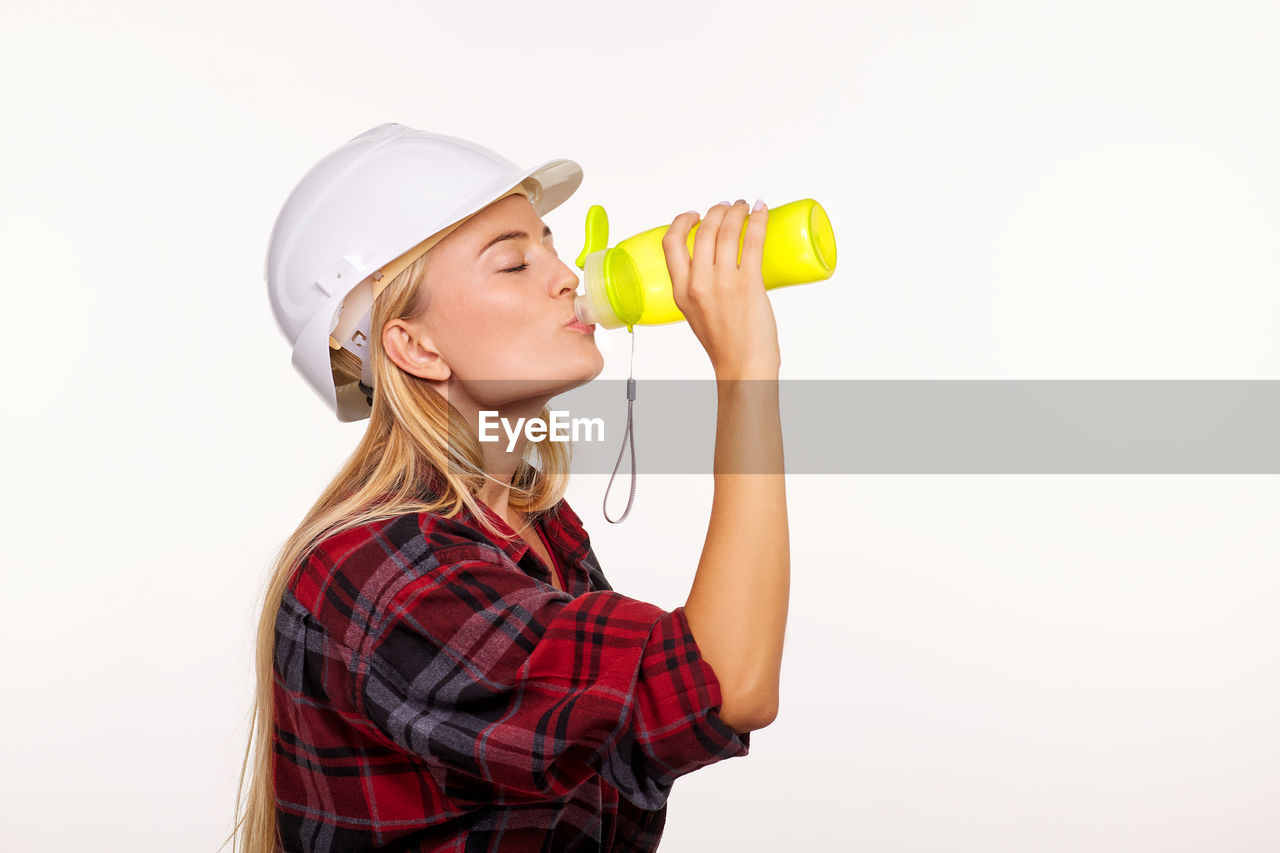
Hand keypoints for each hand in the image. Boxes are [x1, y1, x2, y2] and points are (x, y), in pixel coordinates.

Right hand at [661, 199, 780, 379]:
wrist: (743, 367)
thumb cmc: (724, 345)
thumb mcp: (695, 314)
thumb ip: (698, 289)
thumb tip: (717, 265)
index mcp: (680, 291)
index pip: (671, 243)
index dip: (682, 221)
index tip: (694, 215)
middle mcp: (698, 284)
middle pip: (703, 230)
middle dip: (717, 211)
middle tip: (729, 208)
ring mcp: (724, 282)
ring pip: (727, 231)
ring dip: (738, 211)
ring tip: (745, 206)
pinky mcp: (749, 284)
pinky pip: (753, 242)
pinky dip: (758, 221)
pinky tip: (761, 211)